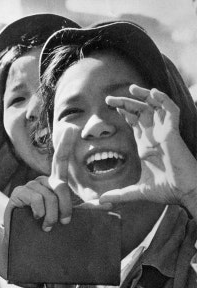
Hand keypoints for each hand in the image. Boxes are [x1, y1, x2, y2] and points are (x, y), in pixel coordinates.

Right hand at [6, 124, 76, 230]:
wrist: (24, 236)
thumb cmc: (47, 224)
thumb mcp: (68, 215)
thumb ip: (86, 208)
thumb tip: (109, 202)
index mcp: (53, 182)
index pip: (60, 159)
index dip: (65, 144)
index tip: (72, 128)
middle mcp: (41, 180)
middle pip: (61, 187)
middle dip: (66, 208)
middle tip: (64, 222)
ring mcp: (29, 185)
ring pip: (49, 198)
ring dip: (51, 216)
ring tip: (45, 225)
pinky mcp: (19, 193)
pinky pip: (37, 200)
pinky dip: (39, 213)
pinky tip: (34, 218)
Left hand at [101, 85, 196, 210]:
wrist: (186, 193)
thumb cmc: (168, 191)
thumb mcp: (138, 192)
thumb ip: (120, 194)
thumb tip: (101, 201)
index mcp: (146, 145)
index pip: (135, 122)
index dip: (124, 112)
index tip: (110, 106)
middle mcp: (155, 136)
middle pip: (140, 112)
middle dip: (126, 102)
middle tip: (109, 98)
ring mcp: (164, 133)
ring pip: (155, 107)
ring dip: (144, 96)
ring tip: (130, 89)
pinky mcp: (174, 133)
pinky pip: (171, 110)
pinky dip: (163, 100)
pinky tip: (153, 93)